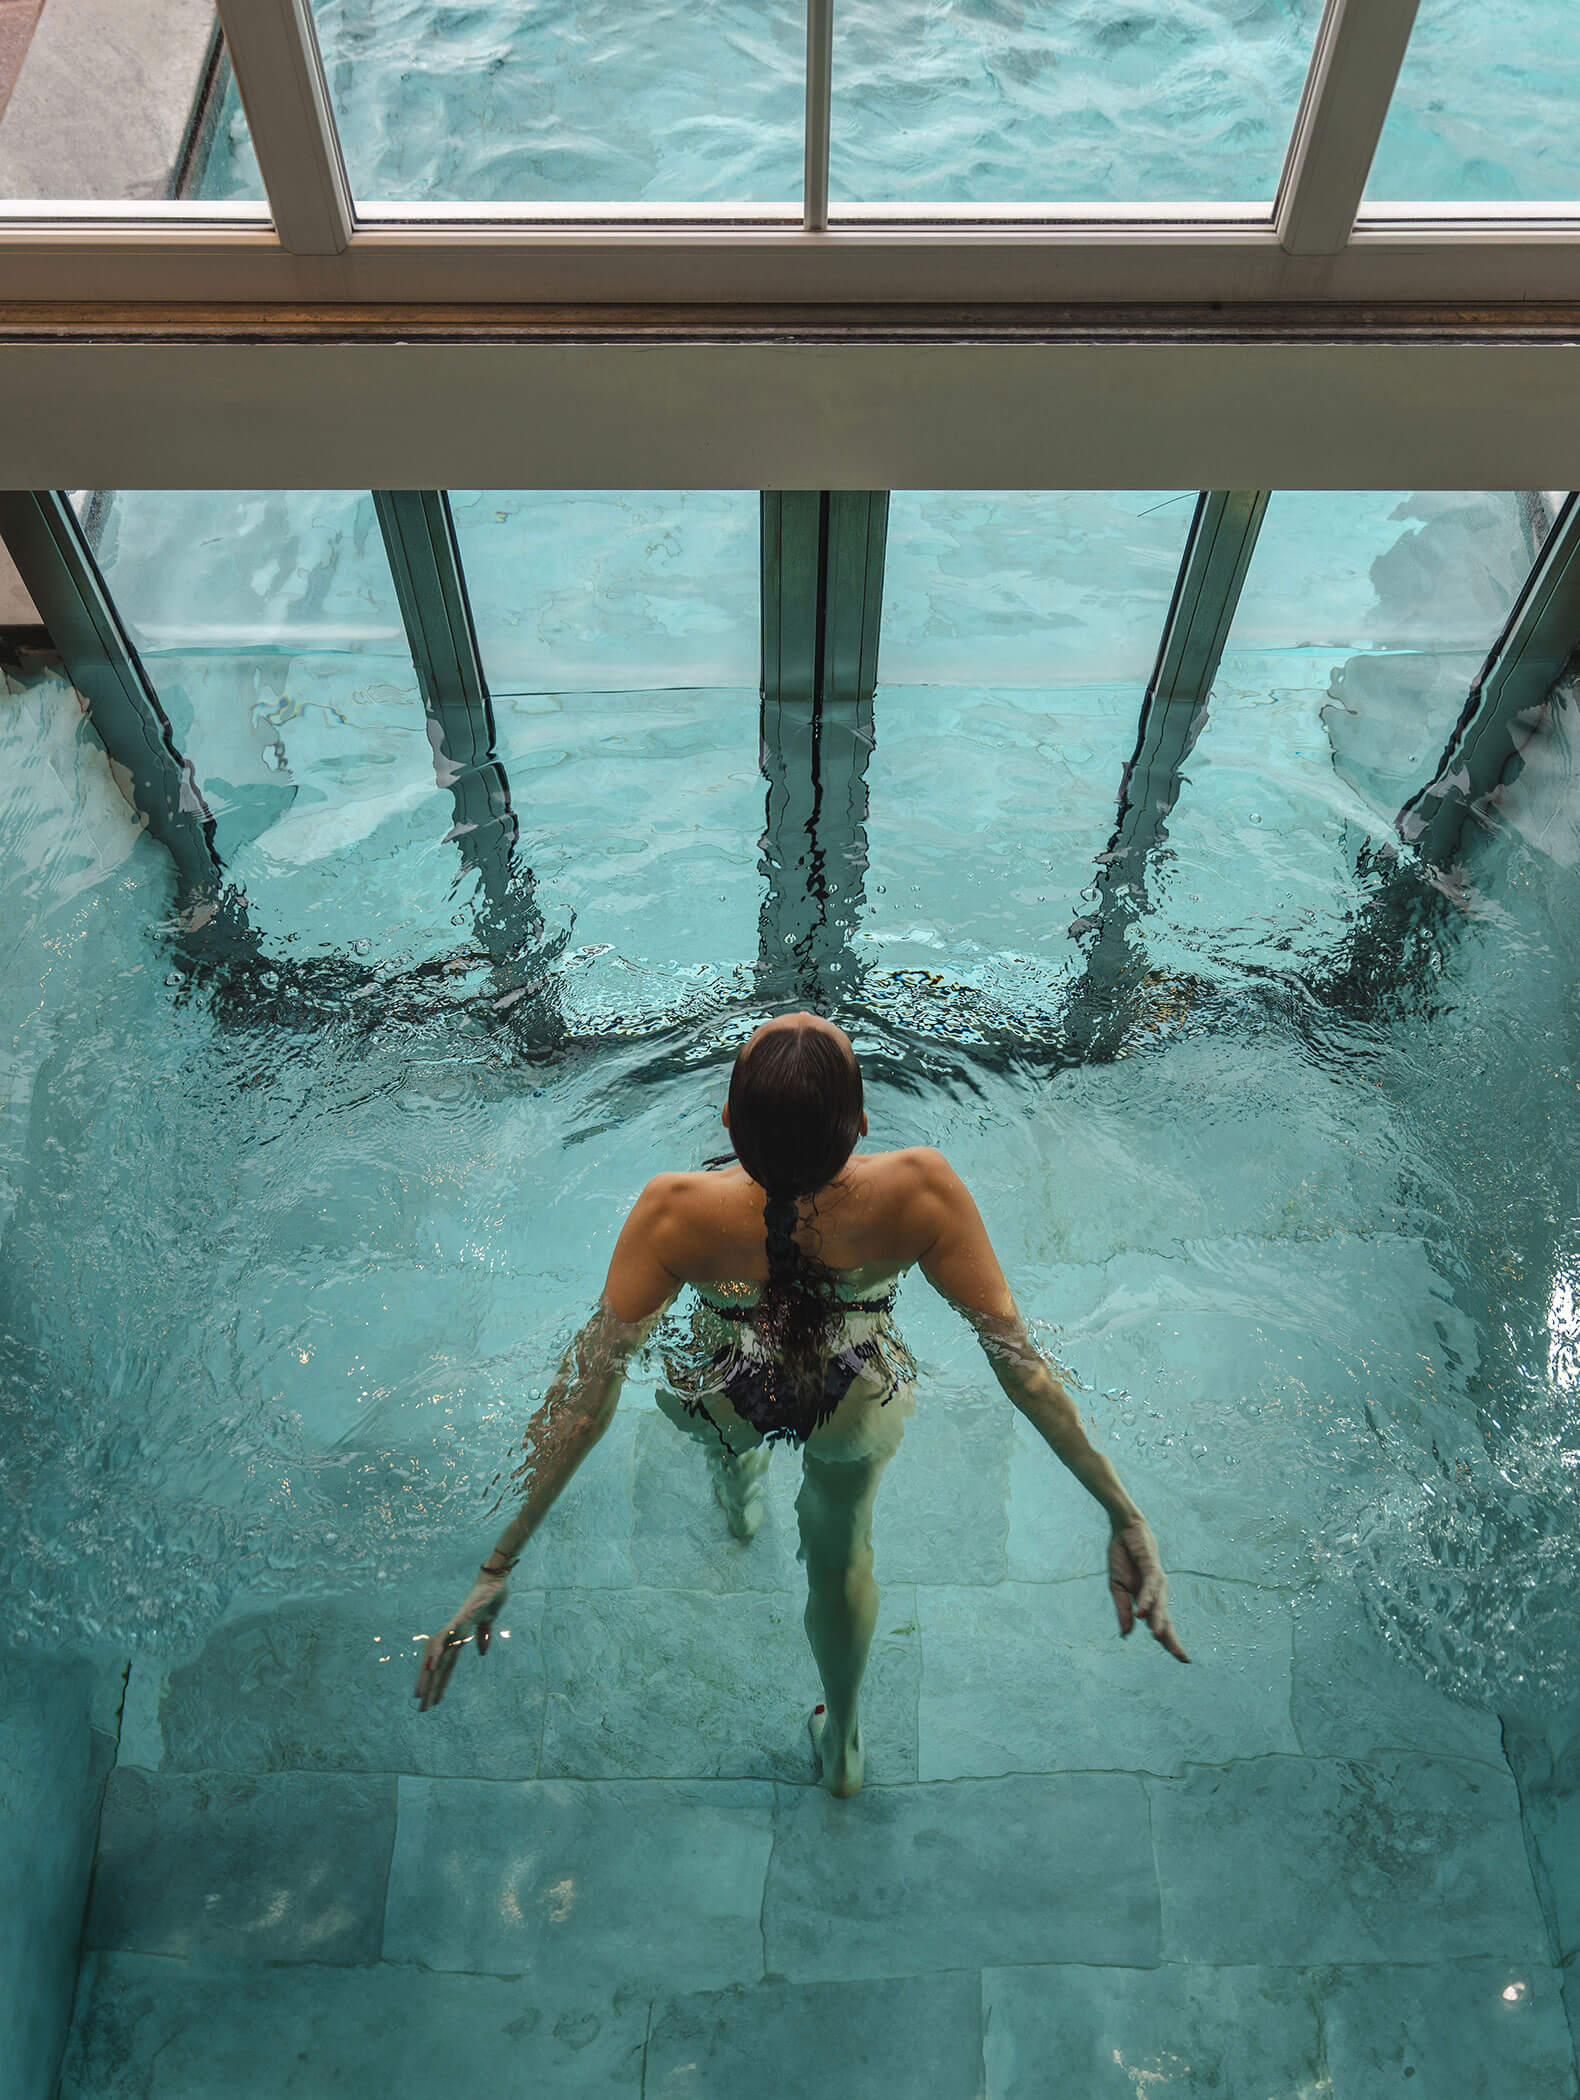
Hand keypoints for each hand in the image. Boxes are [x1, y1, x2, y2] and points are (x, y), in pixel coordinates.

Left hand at [414, 1571, 509, 1711]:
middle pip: (437, 1665)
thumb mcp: (489, 1622)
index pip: (445, 1665)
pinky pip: (445, 1639)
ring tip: (422, 1696)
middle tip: (421, 1709)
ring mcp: (454, 1628)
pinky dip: (437, 1653)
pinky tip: (431, 1667)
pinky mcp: (460, 1620)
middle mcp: (452, 1635)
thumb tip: (482, 1653)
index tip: (432, 1701)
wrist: (496, 1578)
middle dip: (429, 1687)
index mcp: (458, 1637)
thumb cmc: (491, 1596)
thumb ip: (483, 1636)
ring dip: (428, 1676)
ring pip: (437, 1656)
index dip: (438, 1683)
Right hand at [1107, 1518, 1189, 1661]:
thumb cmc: (1123, 1557)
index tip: (1182, 1660)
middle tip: (1182, 1658)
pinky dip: (1146, 1599)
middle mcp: (1157, 1592)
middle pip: (1166, 1619)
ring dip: (1158, 1621)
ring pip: (1160, 1605)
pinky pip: (1150, 1586)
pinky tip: (1142, 1611)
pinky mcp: (1151, 1566)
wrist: (1122, 1529)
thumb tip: (1127, 1635)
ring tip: (1157, 1638)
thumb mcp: (1118, 1588)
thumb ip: (1123, 1610)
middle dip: (1172, 1638)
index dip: (1170, 1641)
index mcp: (1149, 1598)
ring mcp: (1156, 1579)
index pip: (1162, 1624)